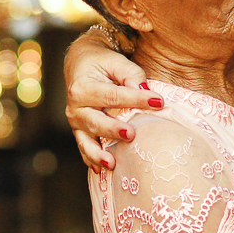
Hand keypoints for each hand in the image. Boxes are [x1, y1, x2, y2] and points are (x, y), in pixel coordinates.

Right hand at [64, 27, 153, 170]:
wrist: (80, 65)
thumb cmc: (102, 63)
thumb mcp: (117, 62)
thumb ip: (132, 75)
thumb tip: (145, 91)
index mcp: (83, 87)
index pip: (112, 95)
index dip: (135, 99)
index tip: (158, 101)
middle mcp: (75, 107)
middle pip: (95, 121)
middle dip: (113, 130)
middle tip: (131, 134)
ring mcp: (76, 122)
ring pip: (86, 140)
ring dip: (99, 154)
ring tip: (112, 163)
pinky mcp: (80, 131)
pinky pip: (84, 148)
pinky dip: (91, 160)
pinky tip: (101, 170)